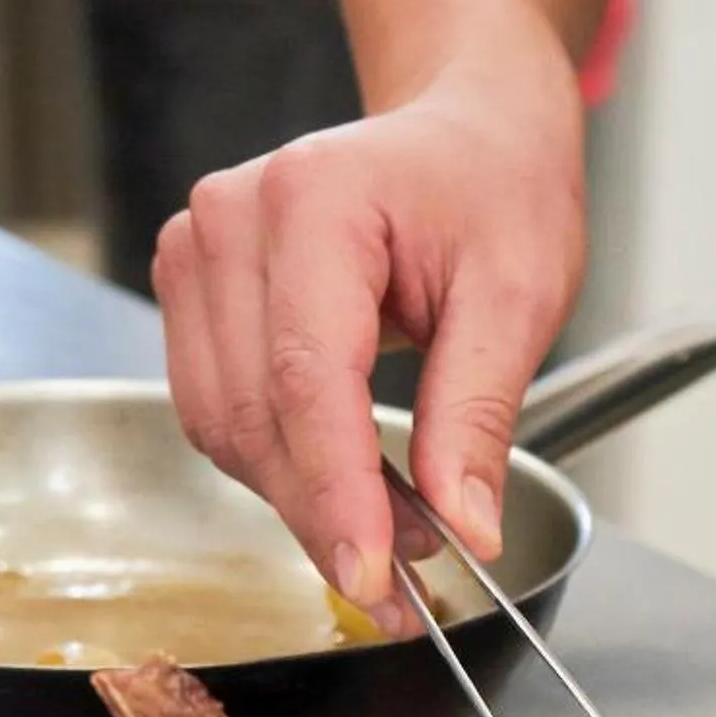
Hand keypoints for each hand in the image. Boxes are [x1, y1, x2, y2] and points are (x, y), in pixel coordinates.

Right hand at [153, 27, 583, 608]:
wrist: (467, 132)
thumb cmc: (495, 190)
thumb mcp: (520, 297)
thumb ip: (480, 415)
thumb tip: (465, 527)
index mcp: (317, 201)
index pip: (308, 380)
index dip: (336, 494)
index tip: (372, 578)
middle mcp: (233, 219)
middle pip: (258, 416)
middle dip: (326, 514)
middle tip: (409, 584)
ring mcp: (199, 252)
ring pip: (224, 427)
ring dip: (299, 501)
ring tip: (392, 537)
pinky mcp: (195, 291)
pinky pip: (218, 412)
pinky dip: (278, 467)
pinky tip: (344, 490)